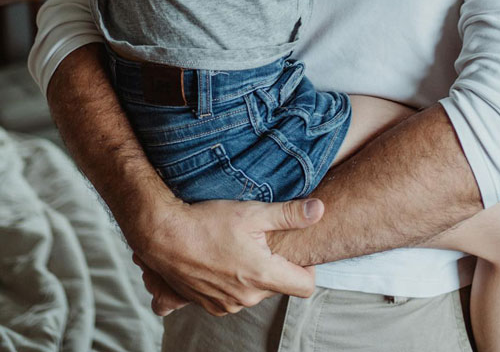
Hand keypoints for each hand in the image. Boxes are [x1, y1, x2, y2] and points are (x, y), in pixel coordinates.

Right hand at [131, 196, 323, 317]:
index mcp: (262, 276)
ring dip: (253, 273)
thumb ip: (289, 214)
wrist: (163, 236)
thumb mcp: (252, 212)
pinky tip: (222, 259)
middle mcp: (246, 298)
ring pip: (255, 291)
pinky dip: (232, 281)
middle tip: (262, 239)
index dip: (307, 268)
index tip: (295, 249)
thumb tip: (320, 210)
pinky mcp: (209, 305)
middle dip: (276, 265)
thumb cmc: (208, 221)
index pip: (305, 287)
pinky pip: (232, 296)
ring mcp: (226, 305)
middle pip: (278, 286)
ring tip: (238, 246)